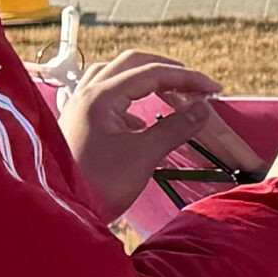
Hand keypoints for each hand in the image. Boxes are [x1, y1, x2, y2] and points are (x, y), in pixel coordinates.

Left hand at [57, 50, 249, 219]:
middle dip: (166, 70)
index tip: (212, 88)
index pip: (150, 73)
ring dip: (144, 79)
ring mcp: (79, 108)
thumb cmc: (98, 184)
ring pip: (114, 76)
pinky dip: (128, 98)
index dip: (186, 78)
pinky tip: (140, 119)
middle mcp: (86, 95)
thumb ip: (175, 128)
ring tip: (168, 92)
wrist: (65, 212)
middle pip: (131, 64)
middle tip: (194, 84)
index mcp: (100, 97)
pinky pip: (105, 97)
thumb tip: (202, 109)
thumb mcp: (143, 155)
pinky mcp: (79, 124)